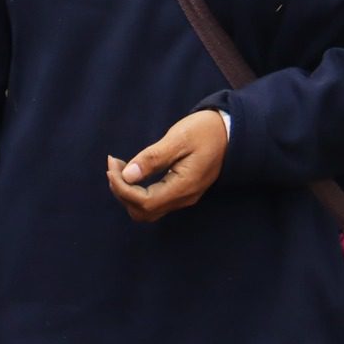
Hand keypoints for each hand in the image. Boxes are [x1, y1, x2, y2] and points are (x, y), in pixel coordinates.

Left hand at [106, 111, 227, 222]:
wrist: (231, 131)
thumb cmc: (206, 131)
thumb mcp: (178, 139)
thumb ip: (153, 158)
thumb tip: (128, 175)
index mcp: (183, 187)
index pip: (143, 202)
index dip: (122, 188)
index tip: (112, 165)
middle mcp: (183, 198)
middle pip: (143, 212)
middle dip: (122, 192)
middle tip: (114, 166)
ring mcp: (184, 197)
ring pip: (148, 209)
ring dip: (129, 193)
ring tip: (121, 167)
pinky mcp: (183, 191)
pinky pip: (156, 200)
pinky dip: (138, 190)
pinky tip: (134, 171)